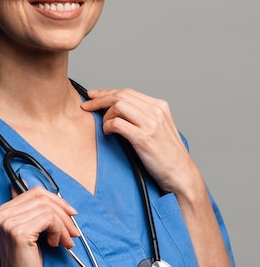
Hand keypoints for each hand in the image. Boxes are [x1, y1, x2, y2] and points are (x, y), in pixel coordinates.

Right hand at [0, 186, 78, 266]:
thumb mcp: (30, 232)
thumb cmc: (27, 262)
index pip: (35, 192)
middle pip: (43, 198)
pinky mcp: (19, 233)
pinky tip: (55, 244)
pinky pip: (49, 220)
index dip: (57, 201)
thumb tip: (38, 190)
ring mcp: (10, 222)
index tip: (70, 214)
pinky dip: (58, 231)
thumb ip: (32, 212)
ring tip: (66, 241)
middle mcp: (4, 213)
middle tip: (72, 231)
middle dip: (63, 213)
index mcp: (4, 210)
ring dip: (63, 225)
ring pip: (48, 209)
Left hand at [81, 88, 197, 193]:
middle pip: (121, 95)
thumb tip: (118, 111)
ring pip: (118, 105)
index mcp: (160, 107)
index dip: (107, 92)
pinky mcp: (144, 137)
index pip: (128, 92)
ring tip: (104, 127)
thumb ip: (144, 118)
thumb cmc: (168, 156)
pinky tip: (108, 133)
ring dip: (105, 115)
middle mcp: (156, 111)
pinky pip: (117, 123)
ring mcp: (151, 124)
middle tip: (86, 106)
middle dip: (99, 99)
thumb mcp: (159, 129)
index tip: (94, 96)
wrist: (181, 174)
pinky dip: (108, 126)